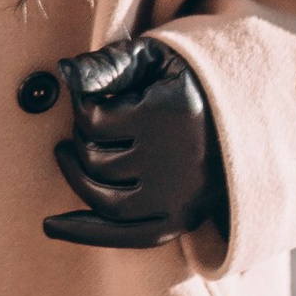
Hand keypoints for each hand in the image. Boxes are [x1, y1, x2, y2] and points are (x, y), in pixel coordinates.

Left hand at [42, 37, 226, 250]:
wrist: (243, 119)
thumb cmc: (186, 82)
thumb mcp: (153, 59)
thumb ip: (108, 63)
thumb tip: (65, 73)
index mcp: (173, 112)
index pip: (93, 119)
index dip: (80, 104)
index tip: (90, 95)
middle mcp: (179, 160)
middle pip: (95, 160)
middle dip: (80, 139)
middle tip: (89, 121)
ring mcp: (180, 196)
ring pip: (103, 199)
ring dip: (76, 175)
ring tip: (66, 153)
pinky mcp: (179, 220)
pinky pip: (124, 235)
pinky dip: (84, 232)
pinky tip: (52, 224)